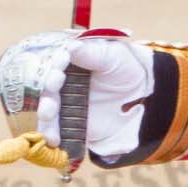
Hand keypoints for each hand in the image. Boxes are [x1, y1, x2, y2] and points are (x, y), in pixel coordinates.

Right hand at [37, 35, 151, 160]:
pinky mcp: (70, 122)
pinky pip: (56, 130)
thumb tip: (70, 48)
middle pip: (45, 86)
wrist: (143, 94)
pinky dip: (51, 134)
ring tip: (48, 113)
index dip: (54, 61)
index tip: (61, 61)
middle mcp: (61, 81)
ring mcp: (64, 103)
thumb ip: (91, 53)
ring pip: (46, 108)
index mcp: (68, 60)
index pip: (52, 60)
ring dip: (44, 112)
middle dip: (46, 86)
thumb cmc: (124, 66)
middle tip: (54, 85)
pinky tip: (52, 138)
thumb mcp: (112, 55)